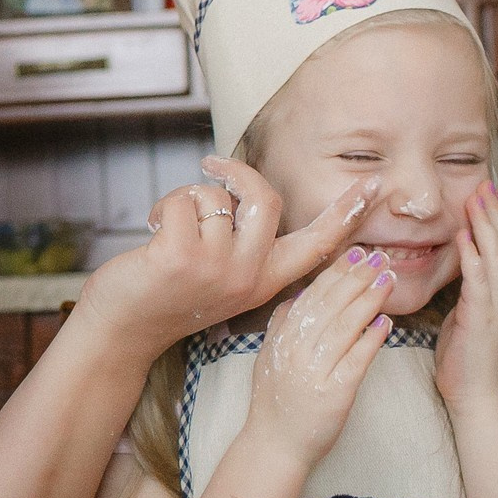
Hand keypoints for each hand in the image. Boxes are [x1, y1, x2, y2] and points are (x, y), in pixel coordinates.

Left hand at [77, 158, 380, 361]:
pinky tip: (152, 232)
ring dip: (186, 198)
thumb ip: (244, 246)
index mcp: (266, 280)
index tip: (374, 184)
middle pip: (265, 198)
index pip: (317, 243)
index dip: (346, 212)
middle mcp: (249, 276)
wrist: (123, 330)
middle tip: (210, 168)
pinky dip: (162, 206)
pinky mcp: (180, 257)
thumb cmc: (168, 295)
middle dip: (235, 172)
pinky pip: (182, 201)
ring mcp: (217, 268)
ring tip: (167, 226)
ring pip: (217, 198)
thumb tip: (249, 195)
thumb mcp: (221, 278)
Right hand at [242, 244, 395, 466]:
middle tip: (380, 257)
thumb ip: (281, 323)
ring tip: (388, 280)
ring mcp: (313, 370)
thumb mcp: (269, 356)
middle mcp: (295, 349)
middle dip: (357, 277)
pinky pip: (356, 360)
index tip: (357, 252)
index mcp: (282, 337)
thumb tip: (300, 293)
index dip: (336, 271)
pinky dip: (371, 339)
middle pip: (330, 304)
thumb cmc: (275, 401)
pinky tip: (386, 323)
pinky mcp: (333, 392)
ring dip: (368, 300)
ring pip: (344, 326)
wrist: (274, 444)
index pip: (312, 295)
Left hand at [436, 180, 497, 415]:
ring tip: (477, 198)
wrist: (473, 394)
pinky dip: (472, 256)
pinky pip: (478, 281)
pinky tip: (464, 236)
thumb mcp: (465, 314)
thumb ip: (467, 290)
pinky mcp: (481, 318)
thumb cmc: (463, 357)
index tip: (486, 192)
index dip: (494, 219)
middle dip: (493, 212)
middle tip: (485, 183)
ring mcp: (495, 306)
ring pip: (494, 257)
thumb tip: (459, 266)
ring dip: (485, 225)